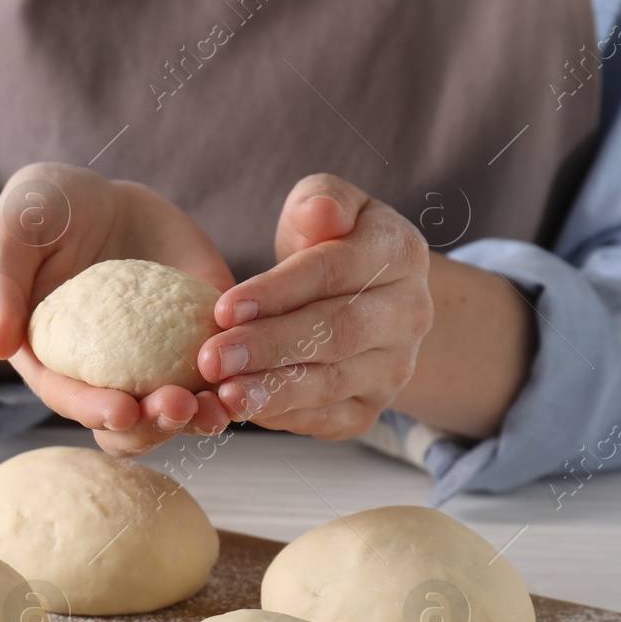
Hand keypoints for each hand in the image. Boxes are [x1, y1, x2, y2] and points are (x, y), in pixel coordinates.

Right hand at [0, 163, 235, 456]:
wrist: (96, 198)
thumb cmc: (37, 216)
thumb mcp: (9, 235)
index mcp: (52, 362)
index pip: (71, 398)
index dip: (94, 409)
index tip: (122, 409)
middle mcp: (104, 374)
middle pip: (129, 424)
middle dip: (155, 425)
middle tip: (180, 405)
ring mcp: (154, 359)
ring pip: (178, 409)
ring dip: (201, 415)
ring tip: (223, 404)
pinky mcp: (197, 335)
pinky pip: (219, 368)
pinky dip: (237, 376)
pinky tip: (252, 370)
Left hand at [197, 174, 433, 439]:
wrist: (363, 294)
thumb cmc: (329, 241)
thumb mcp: (324, 204)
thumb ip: (320, 202)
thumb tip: (320, 213)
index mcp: (399, 253)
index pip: (335, 272)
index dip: (279, 291)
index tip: (224, 307)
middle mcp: (409, 313)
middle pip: (337, 333)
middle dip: (269, 347)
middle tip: (211, 359)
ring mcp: (396, 364)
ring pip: (334, 382)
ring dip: (275, 392)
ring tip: (224, 395)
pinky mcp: (374, 405)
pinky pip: (332, 419)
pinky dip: (287, 418)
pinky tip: (244, 413)